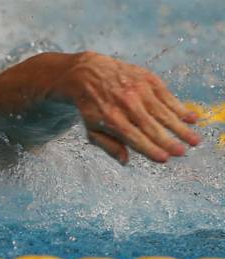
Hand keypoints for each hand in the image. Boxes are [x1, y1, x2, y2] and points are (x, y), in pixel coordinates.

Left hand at [58, 52, 200, 163]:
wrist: (87, 73)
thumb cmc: (91, 106)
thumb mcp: (91, 128)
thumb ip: (108, 145)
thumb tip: (125, 161)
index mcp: (111, 119)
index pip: (134, 137)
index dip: (150, 149)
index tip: (164, 158)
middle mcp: (127, 104)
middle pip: (151, 126)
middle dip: (169, 141)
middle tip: (183, 152)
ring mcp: (139, 90)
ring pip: (163, 112)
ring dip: (180, 128)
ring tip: (194, 140)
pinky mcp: (148, 79)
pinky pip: (168, 96)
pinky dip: (180, 108)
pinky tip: (191, 118)